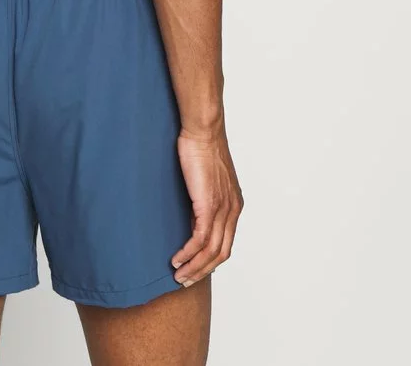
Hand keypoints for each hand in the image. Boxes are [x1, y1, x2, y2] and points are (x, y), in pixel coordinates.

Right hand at [170, 126, 243, 286]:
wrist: (203, 131)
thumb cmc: (201, 147)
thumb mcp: (206, 177)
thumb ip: (204, 196)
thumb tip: (193, 210)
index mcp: (234, 204)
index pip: (226, 242)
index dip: (211, 260)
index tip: (196, 268)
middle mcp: (232, 210)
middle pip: (221, 253)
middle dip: (203, 271)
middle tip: (185, 280)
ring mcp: (222, 209)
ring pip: (211, 251)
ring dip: (194, 267)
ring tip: (178, 276)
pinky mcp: (208, 205)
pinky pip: (200, 239)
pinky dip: (188, 254)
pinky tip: (176, 259)